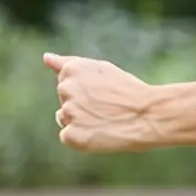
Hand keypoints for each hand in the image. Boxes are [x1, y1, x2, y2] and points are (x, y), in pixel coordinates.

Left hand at [43, 52, 159, 152]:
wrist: (149, 115)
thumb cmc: (127, 91)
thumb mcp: (100, 69)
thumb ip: (68, 63)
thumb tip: (46, 57)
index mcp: (72, 70)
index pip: (64, 82)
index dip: (85, 90)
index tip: (101, 92)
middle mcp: (66, 89)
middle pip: (63, 101)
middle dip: (80, 105)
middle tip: (105, 107)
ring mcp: (68, 112)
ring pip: (64, 118)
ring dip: (79, 121)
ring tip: (104, 120)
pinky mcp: (71, 135)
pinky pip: (67, 137)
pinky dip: (81, 138)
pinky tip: (99, 133)